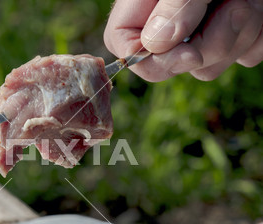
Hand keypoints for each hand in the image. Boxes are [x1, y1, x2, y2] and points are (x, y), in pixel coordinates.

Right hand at [104, 0, 262, 81]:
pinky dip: (256, 37)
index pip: (126, 47)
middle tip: (234, 8)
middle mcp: (170, 20)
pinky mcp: (235, 33)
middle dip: (209, 45)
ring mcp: (203, 30)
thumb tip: (154, 45)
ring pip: (210, 66)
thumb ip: (172, 5)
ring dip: (238, 38)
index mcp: (146, 3)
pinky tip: (257, 7)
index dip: (151, 61)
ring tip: (247, 1)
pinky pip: (243, 55)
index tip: (188, 54)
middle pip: (173, 63)